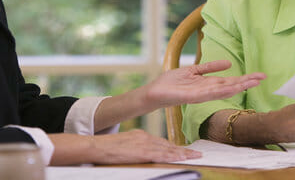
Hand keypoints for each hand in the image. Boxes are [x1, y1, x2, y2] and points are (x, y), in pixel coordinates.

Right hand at [49, 130, 200, 164]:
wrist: (97, 145)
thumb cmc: (107, 148)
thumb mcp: (125, 145)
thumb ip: (136, 148)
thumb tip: (143, 155)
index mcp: (141, 136)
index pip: (162, 143)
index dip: (174, 148)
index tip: (185, 150)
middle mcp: (145, 138)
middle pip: (168, 145)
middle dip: (183, 150)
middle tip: (196, 153)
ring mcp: (145, 145)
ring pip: (168, 150)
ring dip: (183, 153)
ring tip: (195, 156)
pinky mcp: (143, 152)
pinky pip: (162, 155)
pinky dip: (174, 156)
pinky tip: (183, 158)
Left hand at [143, 60, 265, 108]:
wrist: (154, 92)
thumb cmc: (171, 82)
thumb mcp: (193, 71)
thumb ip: (210, 67)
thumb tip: (229, 63)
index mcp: (208, 84)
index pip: (230, 81)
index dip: (245, 78)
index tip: (260, 75)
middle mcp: (207, 91)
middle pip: (230, 86)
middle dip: (246, 82)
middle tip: (263, 78)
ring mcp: (200, 95)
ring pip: (222, 91)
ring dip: (238, 86)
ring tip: (252, 82)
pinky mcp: (190, 97)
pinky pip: (207, 93)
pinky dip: (219, 91)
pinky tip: (230, 87)